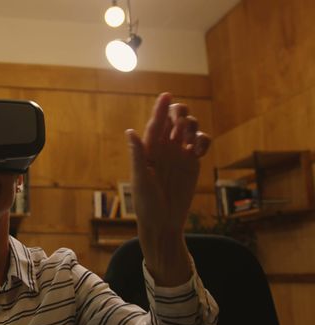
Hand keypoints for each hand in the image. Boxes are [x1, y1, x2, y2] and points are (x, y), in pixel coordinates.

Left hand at [126, 93, 210, 284]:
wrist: (163, 222)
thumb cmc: (146, 203)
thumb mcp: (140, 180)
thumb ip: (138, 155)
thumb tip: (130, 131)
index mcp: (148, 149)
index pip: (155, 124)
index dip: (161, 109)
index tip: (167, 95)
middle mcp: (163, 148)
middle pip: (173, 121)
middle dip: (180, 114)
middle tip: (181, 122)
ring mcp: (179, 154)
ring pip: (188, 129)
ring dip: (191, 126)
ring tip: (188, 140)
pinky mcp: (192, 162)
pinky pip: (200, 143)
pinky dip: (202, 141)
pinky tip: (198, 150)